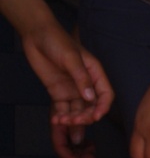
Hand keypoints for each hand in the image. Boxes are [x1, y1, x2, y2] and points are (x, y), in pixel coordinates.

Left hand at [19, 22, 112, 157]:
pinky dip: (62, 116)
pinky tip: (57, 121)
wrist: (35, 34)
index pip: (105, 95)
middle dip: (86, 116)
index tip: (96, 116)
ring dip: (73, 119)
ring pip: (78, 110)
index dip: (102, 107)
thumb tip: (90, 97)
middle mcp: (86, 84)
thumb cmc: (57, 40)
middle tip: (76, 120)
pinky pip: (63, 108)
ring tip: (63, 122)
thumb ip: (81, 77)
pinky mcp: (59, 93)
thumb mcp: (71, 57)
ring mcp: (73, 89)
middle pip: (92, 106)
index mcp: (95, 74)